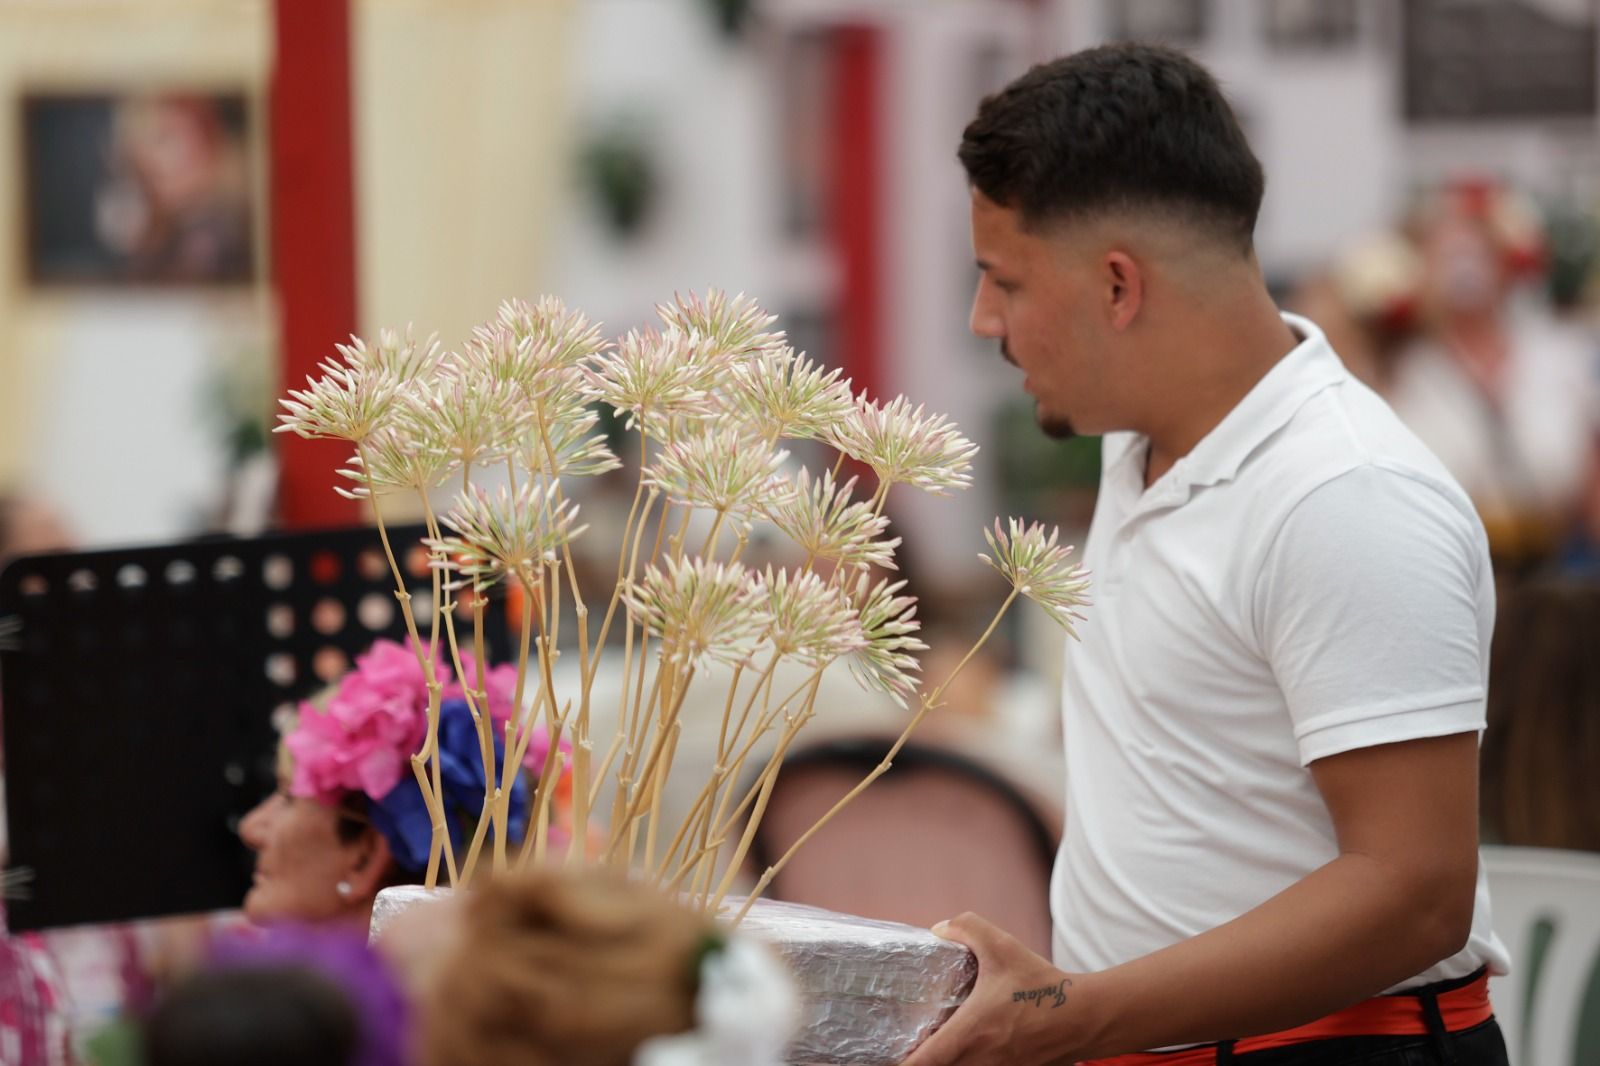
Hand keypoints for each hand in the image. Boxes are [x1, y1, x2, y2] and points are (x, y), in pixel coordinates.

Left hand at [902, 912, 1088, 1065]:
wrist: (1085, 1016)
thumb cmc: (1041, 983)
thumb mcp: (1002, 945)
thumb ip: (967, 928)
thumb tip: (938, 929)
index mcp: (973, 1031)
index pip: (926, 1061)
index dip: (903, 1064)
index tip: (890, 1059)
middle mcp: (982, 1059)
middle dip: (921, 1063)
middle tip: (907, 1050)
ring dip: (946, 1064)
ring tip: (933, 1050)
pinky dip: (967, 1065)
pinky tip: (962, 1052)